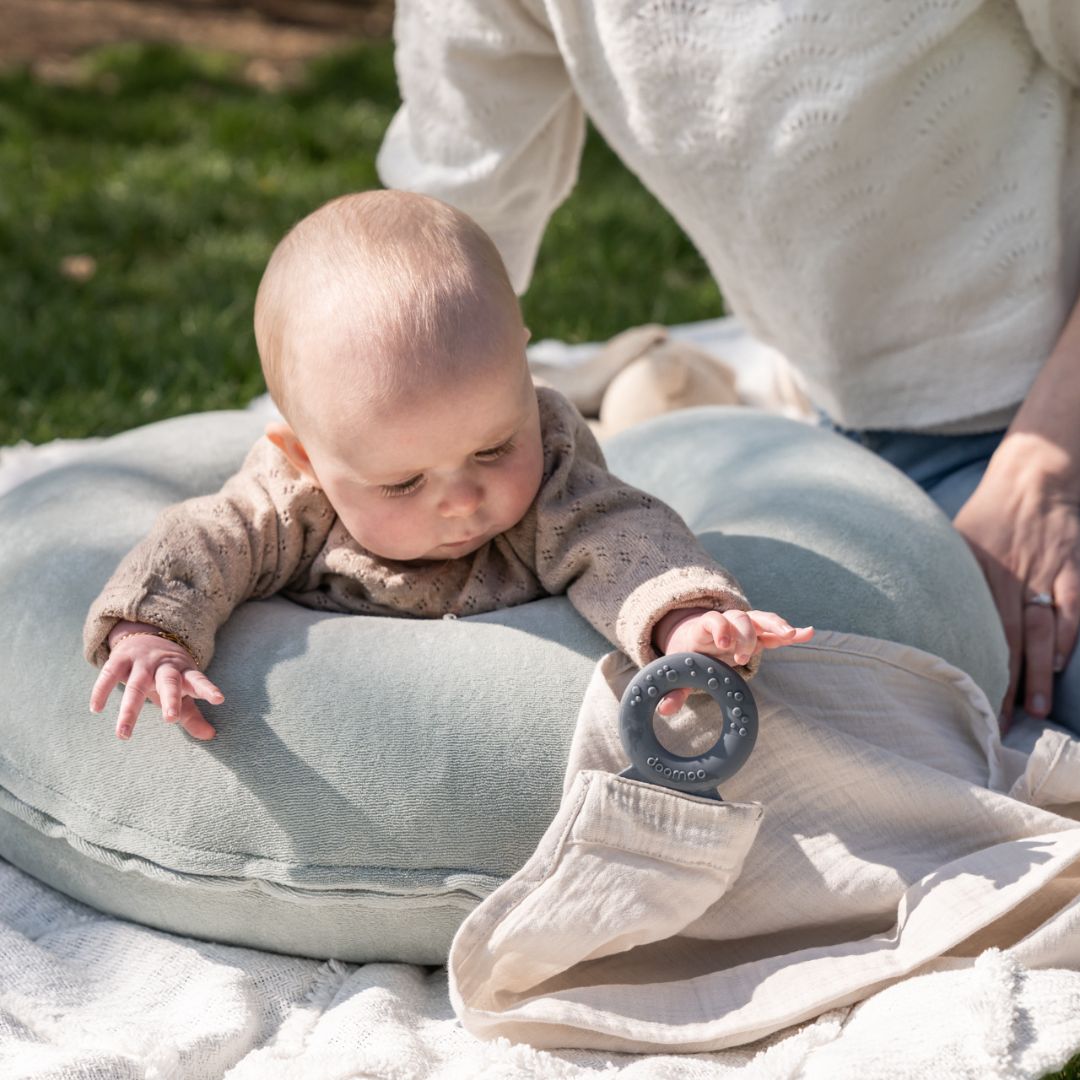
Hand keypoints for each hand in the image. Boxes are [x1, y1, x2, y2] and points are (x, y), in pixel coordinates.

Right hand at [89, 622, 223, 740]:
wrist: (146, 636)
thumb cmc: (166, 674)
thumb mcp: (181, 690)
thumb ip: (192, 715)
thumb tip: (211, 736)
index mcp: (184, 672)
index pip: (198, 680)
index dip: (208, 689)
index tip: (219, 699)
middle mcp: (164, 666)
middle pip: (169, 681)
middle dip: (170, 698)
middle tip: (170, 719)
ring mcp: (142, 662)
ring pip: (136, 684)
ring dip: (130, 709)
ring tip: (123, 734)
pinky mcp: (120, 659)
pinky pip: (109, 674)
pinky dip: (102, 690)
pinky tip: (97, 708)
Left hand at [652, 607, 813, 715]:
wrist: (693, 641)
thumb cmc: (688, 658)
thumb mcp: (680, 672)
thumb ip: (674, 690)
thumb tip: (663, 710)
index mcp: (703, 629)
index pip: (713, 620)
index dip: (719, 629)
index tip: (723, 644)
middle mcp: (726, 624)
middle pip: (739, 618)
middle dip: (744, 635)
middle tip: (742, 658)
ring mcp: (743, 628)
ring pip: (760, 620)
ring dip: (774, 626)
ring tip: (788, 636)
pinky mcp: (757, 635)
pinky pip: (774, 632)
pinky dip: (790, 632)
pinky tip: (808, 633)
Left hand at [953, 442, 1079, 728]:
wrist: (1032, 476)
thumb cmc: (985, 512)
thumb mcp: (951, 539)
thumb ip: (936, 573)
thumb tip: (899, 602)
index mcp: (975, 573)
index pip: (974, 630)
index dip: (972, 666)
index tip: (964, 699)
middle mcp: (1008, 577)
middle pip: (1008, 640)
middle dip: (1005, 684)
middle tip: (1001, 723)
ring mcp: (1043, 573)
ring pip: (1042, 631)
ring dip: (1039, 673)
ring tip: (1037, 710)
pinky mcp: (1070, 567)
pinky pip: (1072, 608)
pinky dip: (1068, 637)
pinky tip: (1060, 664)